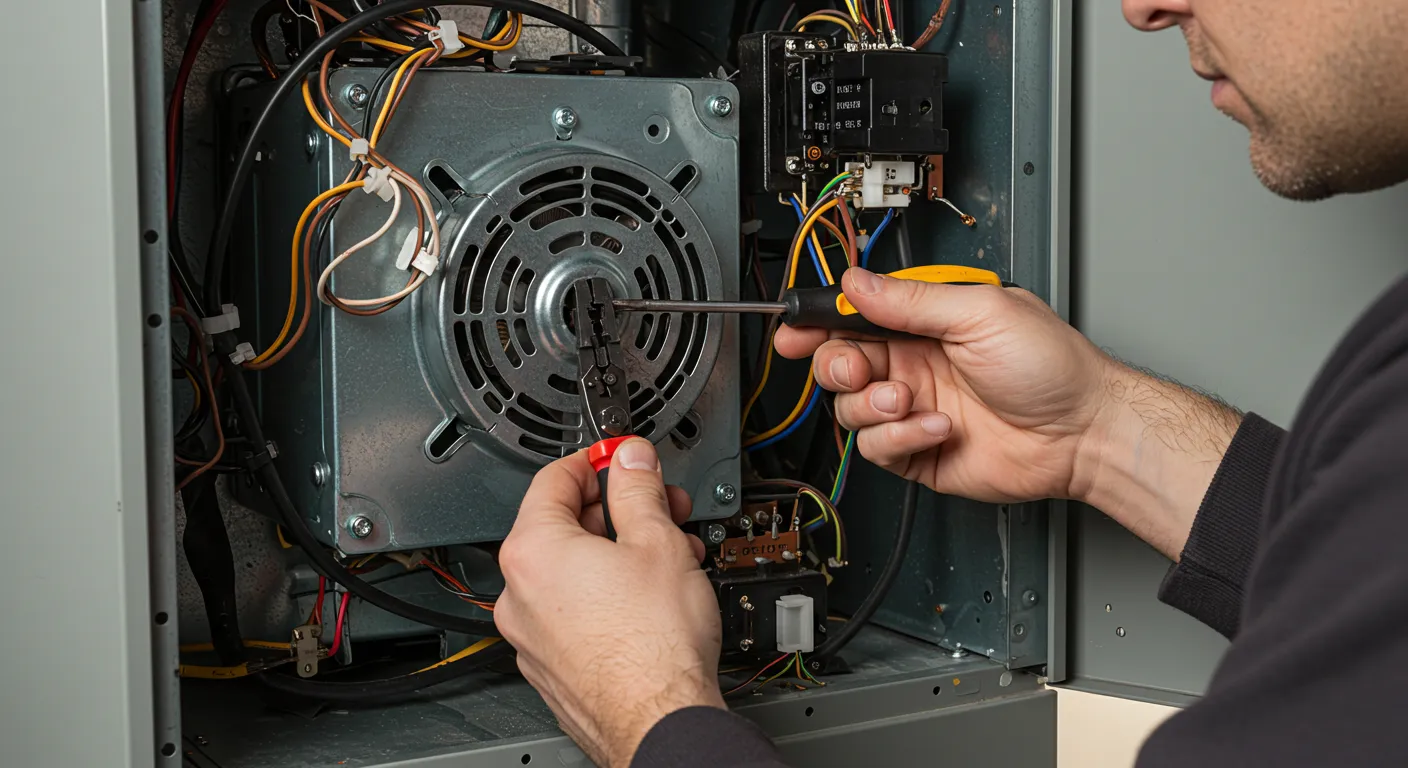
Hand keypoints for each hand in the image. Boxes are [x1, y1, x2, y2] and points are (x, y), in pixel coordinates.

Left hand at [495, 439, 724, 767]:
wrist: (661, 722)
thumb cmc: (655, 645)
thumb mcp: (657, 540)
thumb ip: (638, 489)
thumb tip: (630, 461)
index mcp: (532, 551)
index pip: (553, 478)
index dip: (596, 460)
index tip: (622, 457)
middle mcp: (519, 594)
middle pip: (563, 525)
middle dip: (616, 511)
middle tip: (658, 506)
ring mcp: (532, 636)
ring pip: (573, 572)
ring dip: (619, 553)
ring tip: (669, 555)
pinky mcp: (552, 666)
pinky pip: (575, 612)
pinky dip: (607, 594)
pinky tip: (652, 596)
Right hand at [776, 267, 1113, 503]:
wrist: (1081, 432)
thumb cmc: (1051, 366)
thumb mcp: (980, 312)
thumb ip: (910, 301)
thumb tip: (856, 283)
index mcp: (924, 322)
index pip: (854, 316)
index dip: (818, 321)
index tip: (794, 328)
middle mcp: (913, 363)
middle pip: (838, 362)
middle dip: (836, 366)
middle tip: (857, 370)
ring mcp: (912, 409)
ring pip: (849, 409)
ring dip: (874, 406)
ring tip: (911, 401)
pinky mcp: (916, 451)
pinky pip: (876, 447)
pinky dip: (900, 437)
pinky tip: (937, 427)